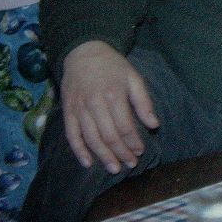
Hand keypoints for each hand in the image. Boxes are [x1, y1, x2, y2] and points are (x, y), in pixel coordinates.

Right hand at [61, 41, 159, 172]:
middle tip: (130, 164)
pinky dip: (79, 151)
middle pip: (109, 136)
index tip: (140, 151)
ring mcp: (78, 109)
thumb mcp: (134, 78)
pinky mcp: (67, 112)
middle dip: (121, 153)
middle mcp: (94, 104)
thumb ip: (143, 101)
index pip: (125, 126)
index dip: (133, 142)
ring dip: (103, 156)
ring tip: (114, 168)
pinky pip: (72, 135)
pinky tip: (88, 163)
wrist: (83, 53)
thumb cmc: (113, 66)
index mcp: (113, 95)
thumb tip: (154, 125)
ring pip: (91, 139)